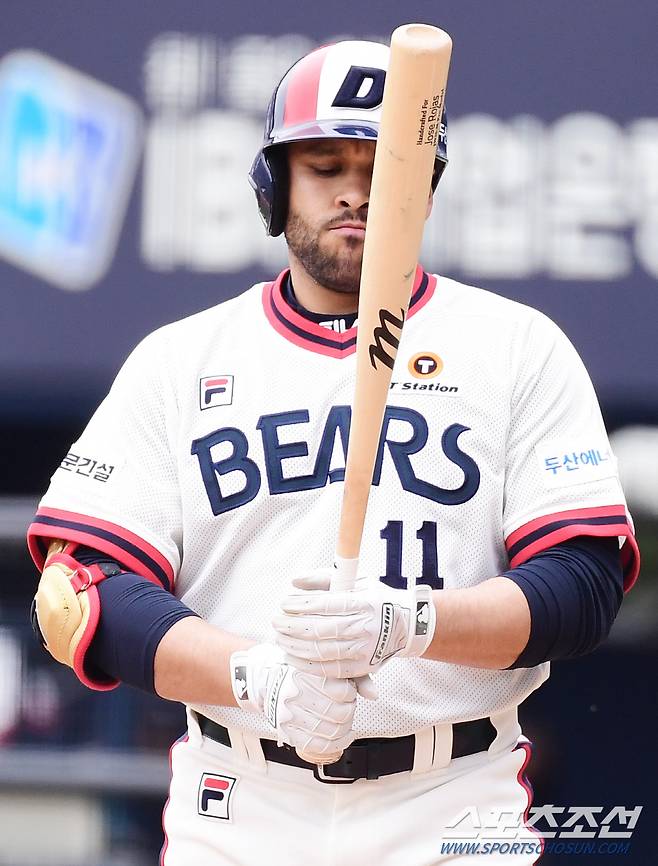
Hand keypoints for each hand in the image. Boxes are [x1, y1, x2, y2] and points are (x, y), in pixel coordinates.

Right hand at [229, 642, 356, 763]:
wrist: (268, 681)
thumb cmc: (302, 673)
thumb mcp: (327, 666)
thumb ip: (354, 676)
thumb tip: (374, 695)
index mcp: (308, 674)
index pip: (344, 692)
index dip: (350, 693)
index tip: (346, 690)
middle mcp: (297, 694)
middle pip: (340, 714)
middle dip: (348, 710)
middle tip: (344, 705)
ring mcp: (291, 715)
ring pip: (332, 731)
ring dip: (344, 727)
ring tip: (342, 719)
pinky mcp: (287, 731)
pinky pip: (318, 746)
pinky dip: (336, 745)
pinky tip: (342, 737)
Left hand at [273, 570, 436, 678]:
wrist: (407, 625)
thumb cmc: (375, 598)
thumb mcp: (355, 581)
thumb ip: (323, 578)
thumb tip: (294, 581)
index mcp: (364, 602)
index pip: (325, 605)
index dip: (300, 605)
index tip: (284, 603)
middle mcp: (365, 626)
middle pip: (320, 629)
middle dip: (292, 626)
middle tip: (276, 621)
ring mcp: (364, 649)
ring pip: (322, 651)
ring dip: (295, 646)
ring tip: (279, 638)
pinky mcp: (362, 667)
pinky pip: (329, 670)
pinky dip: (306, 664)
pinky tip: (291, 656)